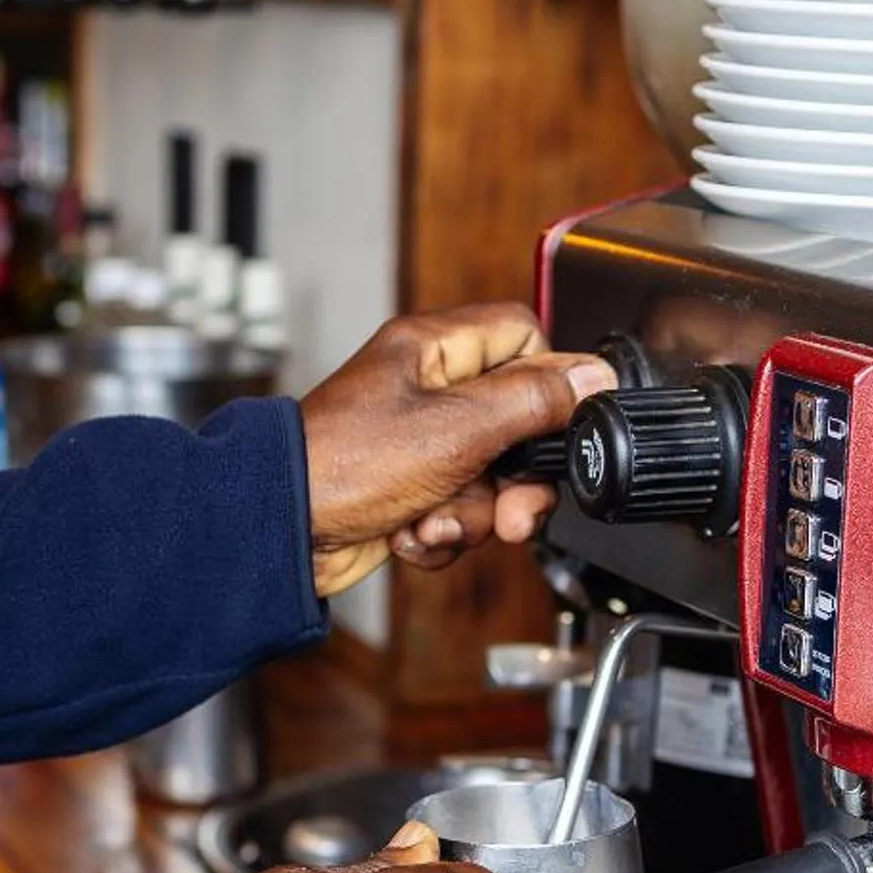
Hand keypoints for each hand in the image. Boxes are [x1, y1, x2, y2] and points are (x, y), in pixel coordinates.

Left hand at [296, 305, 616, 596]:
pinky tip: (411, 534)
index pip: (522, 337)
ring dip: (472, 513)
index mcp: (433, 350)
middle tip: (510, 508)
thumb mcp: (457, 430)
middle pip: (516, 421)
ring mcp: (417, 444)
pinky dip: (441, 532)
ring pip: (491, 477)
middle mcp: (426, 391)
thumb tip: (593, 376)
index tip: (554, 425)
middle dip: (514, 477)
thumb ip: (533, 401)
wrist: (279, 533)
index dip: (546, 380)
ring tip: (434, 519)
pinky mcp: (408, 491)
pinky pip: (458, 510)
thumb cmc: (341, 466)